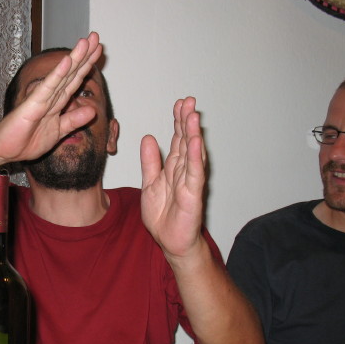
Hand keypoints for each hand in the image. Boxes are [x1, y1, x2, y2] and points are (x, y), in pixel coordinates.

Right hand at [0, 32, 102, 162]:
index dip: (87, 65)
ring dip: (74, 59)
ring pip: (62, 76)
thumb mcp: (58, 131)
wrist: (4, 150)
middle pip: (71, 73)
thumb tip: (93, 111)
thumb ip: (73, 120)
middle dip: (85, 55)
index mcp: (57, 102)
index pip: (75, 80)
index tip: (99, 50)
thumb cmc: (26, 140)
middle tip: (96, 36)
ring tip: (85, 42)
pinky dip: (58, 75)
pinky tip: (67, 61)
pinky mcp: (32, 105)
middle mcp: (50, 96)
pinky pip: (47, 88)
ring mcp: (41, 98)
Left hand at [139, 97, 206, 259]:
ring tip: (194, 115)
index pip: (177, 140)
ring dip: (193, 134)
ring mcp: (190, 182)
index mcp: (173, 168)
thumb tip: (149, 138)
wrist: (170, 242)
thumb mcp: (150, 183)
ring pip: (192, 153)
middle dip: (187, 121)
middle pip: (186, 142)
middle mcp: (184, 171)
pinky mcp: (193, 194)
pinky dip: (194, 157)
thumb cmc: (163, 216)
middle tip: (189, 101)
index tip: (179, 104)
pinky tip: (195, 142)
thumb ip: (150, 162)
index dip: (178, 122)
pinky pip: (194, 173)